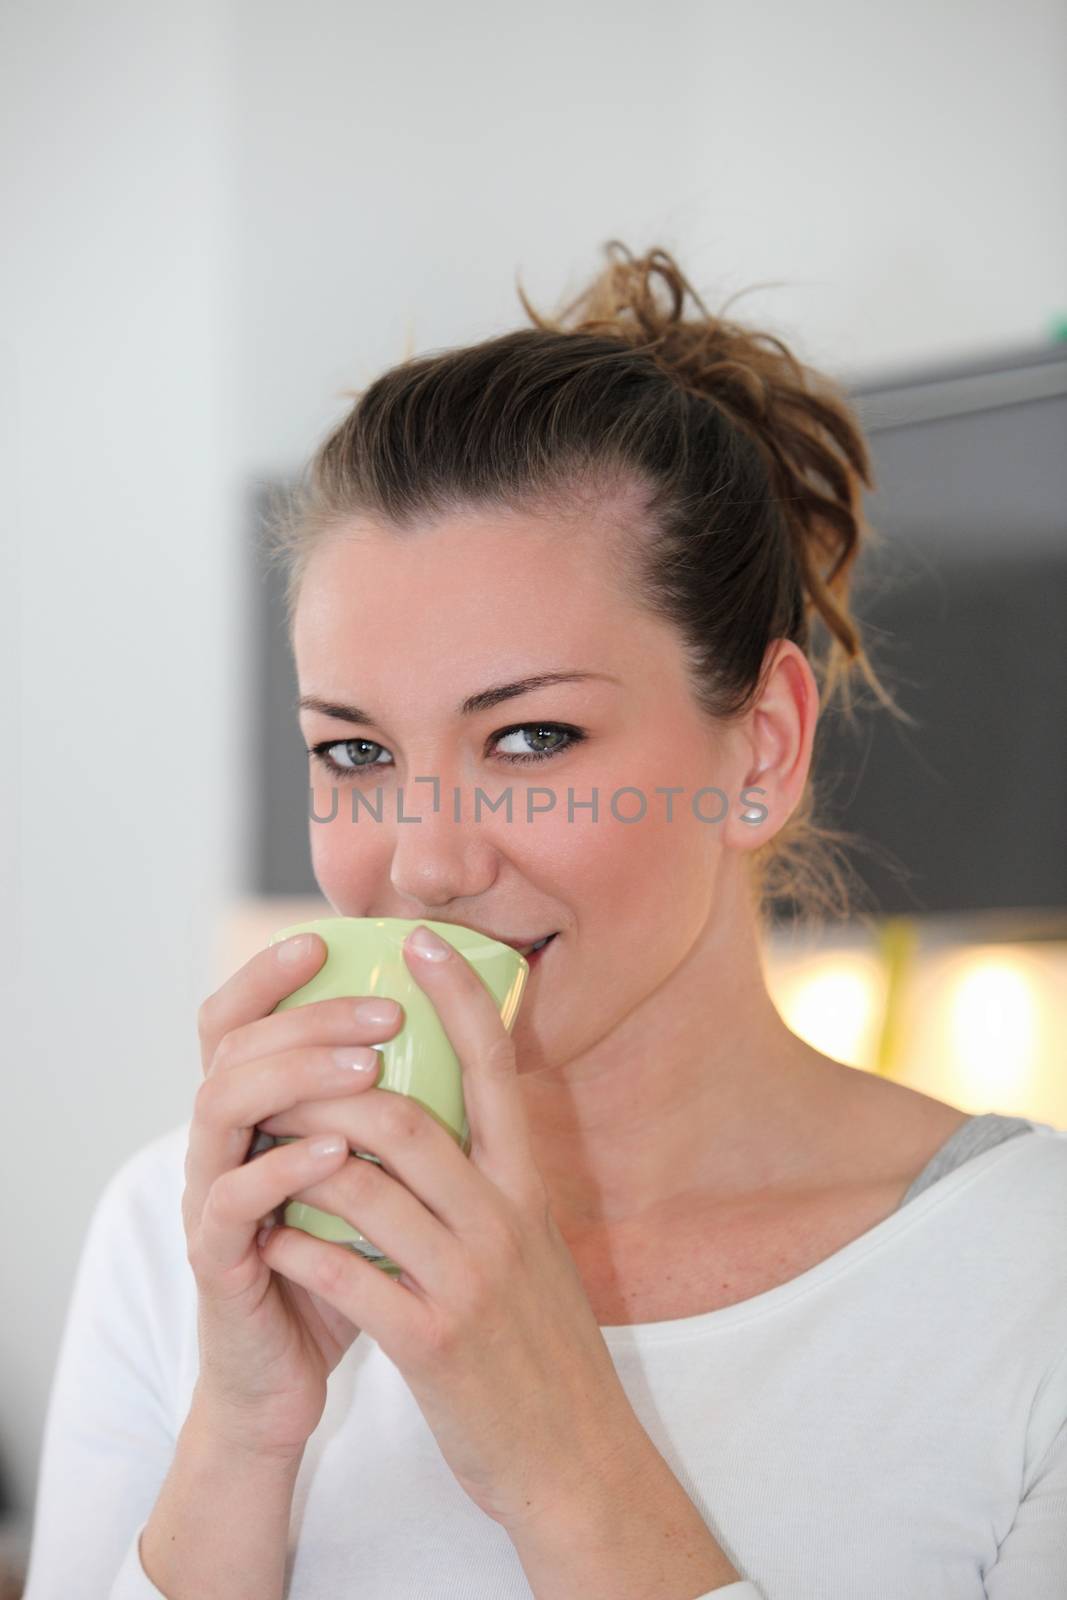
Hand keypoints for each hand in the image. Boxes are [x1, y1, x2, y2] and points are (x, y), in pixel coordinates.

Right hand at [184, 933, 404, 1460]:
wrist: (285, 1382)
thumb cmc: (337, 1268)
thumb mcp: (366, 1177)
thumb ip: (385, 1110)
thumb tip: (456, 1032)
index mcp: (253, 1114)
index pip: (238, 1019)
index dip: (268, 974)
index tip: (324, 938)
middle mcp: (220, 1142)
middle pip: (234, 1045)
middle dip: (309, 1018)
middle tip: (385, 1012)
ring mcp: (209, 1198)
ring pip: (220, 1105)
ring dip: (297, 1077)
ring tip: (368, 1067)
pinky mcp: (215, 1262)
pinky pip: (232, 1202)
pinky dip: (283, 1169)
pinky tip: (337, 1155)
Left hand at [253, 923, 652, 1531]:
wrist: (573, 1454)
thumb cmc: (542, 1341)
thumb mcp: (538, 1243)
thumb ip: (496, 1179)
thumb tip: (455, 1109)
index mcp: (527, 1186)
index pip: (496, 1069)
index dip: (458, 997)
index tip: (419, 940)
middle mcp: (503, 1218)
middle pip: (407, 1117)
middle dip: (331, 1085)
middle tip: (283, 1068)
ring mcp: (467, 1278)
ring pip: (366, 1187)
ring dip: (299, 1160)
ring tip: (259, 1144)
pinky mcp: (431, 1340)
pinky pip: (346, 1274)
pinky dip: (299, 1246)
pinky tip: (270, 1239)